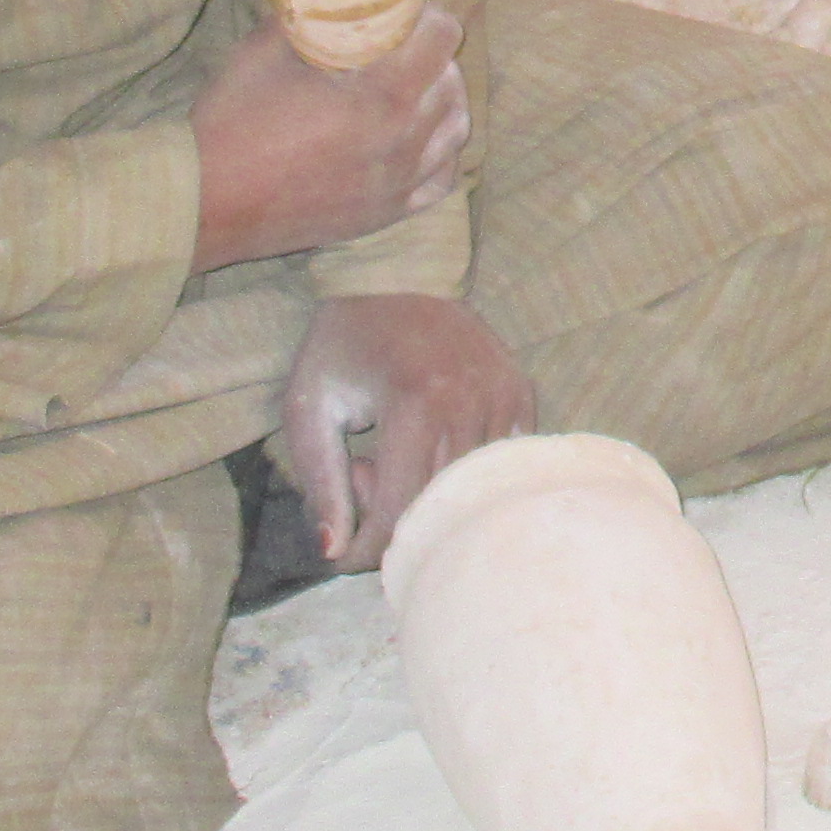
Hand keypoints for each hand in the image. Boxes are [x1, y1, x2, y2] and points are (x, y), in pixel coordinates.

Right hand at [189, 6, 466, 273]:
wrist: (206, 202)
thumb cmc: (231, 121)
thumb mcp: (265, 49)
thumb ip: (312, 18)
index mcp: (380, 98)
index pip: (441, 38)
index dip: (426, 14)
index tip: (403, 12)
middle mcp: (401, 143)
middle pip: (450, 82)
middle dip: (432, 54)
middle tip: (402, 44)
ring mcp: (397, 184)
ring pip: (453, 131)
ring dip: (442, 100)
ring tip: (415, 87)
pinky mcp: (385, 214)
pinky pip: (441, 180)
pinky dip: (439, 152)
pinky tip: (419, 138)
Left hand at [277, 290, 538, 565]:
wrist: (396, 276)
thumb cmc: (342, 343)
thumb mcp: (309, 405)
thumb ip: (320, 481)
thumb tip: (334, 554)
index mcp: (416, 403)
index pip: (400, 513)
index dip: (366, 550)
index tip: (342, 555)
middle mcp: (470, 401)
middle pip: (437, 508)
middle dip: (392, 517)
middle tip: (363, 475)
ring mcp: (503, 397)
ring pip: (470, 492)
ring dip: (426, 494)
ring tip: (393, 454)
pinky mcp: (521, 394)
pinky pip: (497, 466)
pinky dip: (463, 474)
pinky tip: (432, 445)